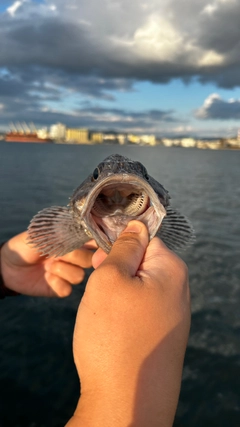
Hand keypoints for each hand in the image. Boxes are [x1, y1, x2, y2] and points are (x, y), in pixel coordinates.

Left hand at [0, 231, 96, 296]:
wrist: (6, 265)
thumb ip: (63, 233)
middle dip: (76, 257)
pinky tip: (46, 277)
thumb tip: (82, 233)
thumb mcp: (42, 234)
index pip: (95, 241)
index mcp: (73, 241)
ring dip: (63, 270)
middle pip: (91, 260)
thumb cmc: (25, 245)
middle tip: (58, 255)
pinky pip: (67, 289)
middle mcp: (73, 257)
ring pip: (80, 276)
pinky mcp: (59, 288)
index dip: (98, 244)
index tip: (90, 244)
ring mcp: (67, 273)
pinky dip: (57, 283)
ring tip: (48, 266)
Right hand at [67, 221, 190, 426]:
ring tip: (104, 316)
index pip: (145, 239)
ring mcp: (172, 317)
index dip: (119, 246)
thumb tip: (138, 226)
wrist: (126, 403)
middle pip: (141, 265)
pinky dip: (122, 317)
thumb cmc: (114, 335)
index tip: (100, 262)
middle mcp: (178, 292)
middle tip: (99, 293)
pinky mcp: (162, 338)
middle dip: (116, 273)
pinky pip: (138, 314)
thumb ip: (124, 248)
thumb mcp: (111, 279)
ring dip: (116, 297)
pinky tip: (112, 332)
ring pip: (137, 290)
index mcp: (172, 271)